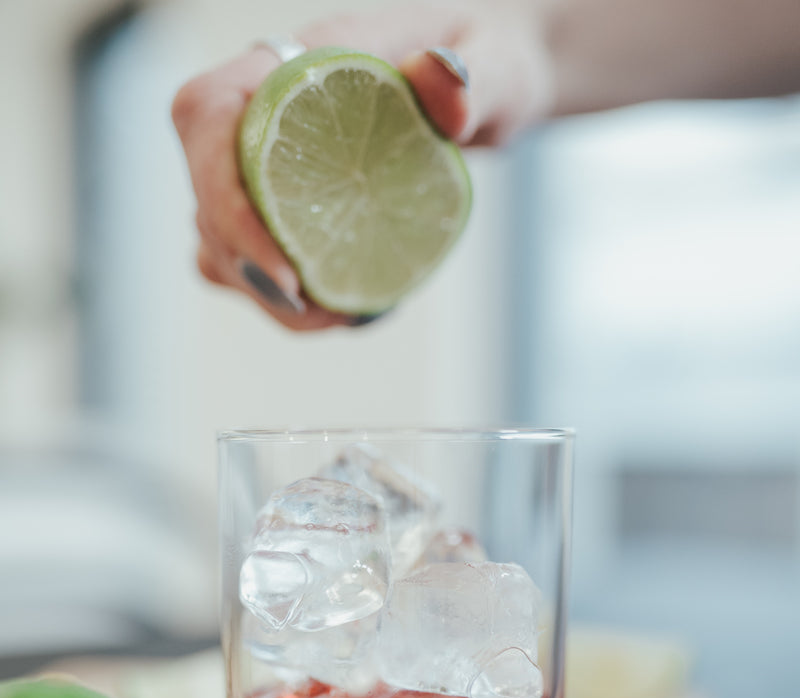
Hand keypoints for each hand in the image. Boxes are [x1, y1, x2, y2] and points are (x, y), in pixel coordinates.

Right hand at [171, 1, 545, 329]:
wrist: (485, 84)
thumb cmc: (484, 62)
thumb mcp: (496, 64)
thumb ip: (472, 76)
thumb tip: (442, 82)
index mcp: (293, 62)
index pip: (207, 117)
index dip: (223, 200)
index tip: (285, 271)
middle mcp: (262, 112)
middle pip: (204, 197)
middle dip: (250, 271)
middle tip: (327, 313)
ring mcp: (265, 163)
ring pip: (219, 242)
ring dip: (266, 296)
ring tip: (341, 315)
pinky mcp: (281, 204)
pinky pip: (253, 262)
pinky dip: (288, 301)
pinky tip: (344, 307)